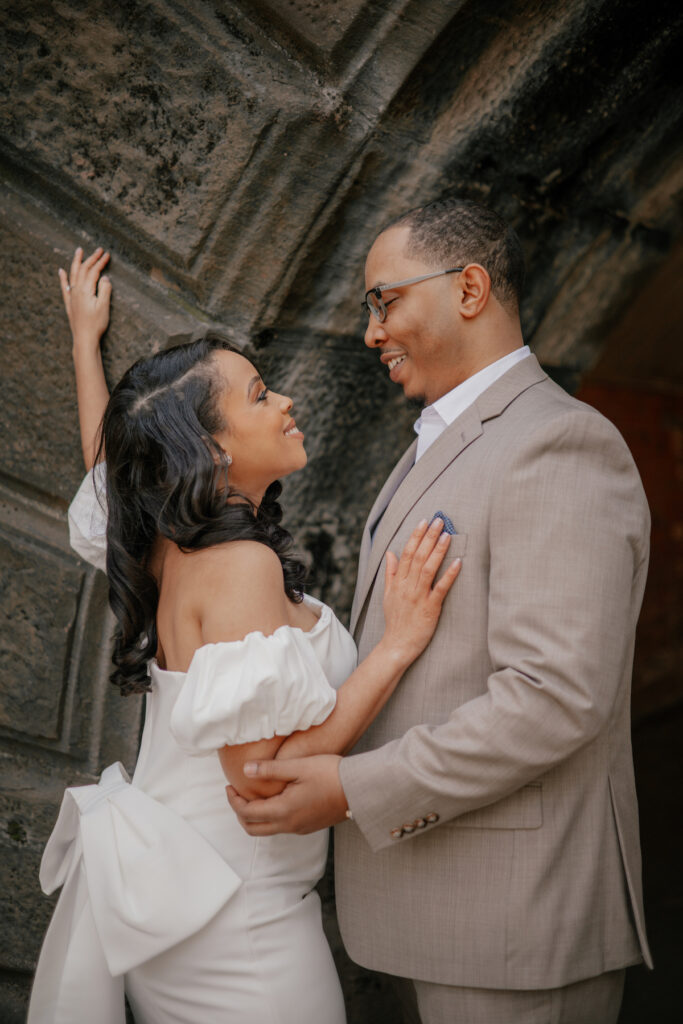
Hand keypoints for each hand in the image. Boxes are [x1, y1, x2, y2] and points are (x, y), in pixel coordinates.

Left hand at [59, 246, 110, 353]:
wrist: (84, 338)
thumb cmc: (96, 324)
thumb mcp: (104, 307)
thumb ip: (104, 290)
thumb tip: (104, 278)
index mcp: (86, 290)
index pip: (94, 271)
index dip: (100, 262)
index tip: (107, 255)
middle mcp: (77, 290)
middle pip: (83, 269)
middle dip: (91, 258)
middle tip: (99, 250)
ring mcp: (72, 296)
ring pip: (73, 274)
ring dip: (77, 262)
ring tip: (79, 251)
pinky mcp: (69, 303)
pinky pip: (64, 287)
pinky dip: (62, 278)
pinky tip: (60, 271)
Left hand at [225, 755, 347, 835]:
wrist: (360, 789)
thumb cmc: (331, 774)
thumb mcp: (298, 767)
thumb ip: (270, 769)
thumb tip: (244, 770)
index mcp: (283, 811)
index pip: (247, 813)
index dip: (233, 800)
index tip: (230, 786)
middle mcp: (289, 825)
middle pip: (253, 829)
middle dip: (239, 812)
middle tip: (237, 793)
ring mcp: (300, 828)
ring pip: (267, 829)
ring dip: (255, 816)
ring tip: (254, 794)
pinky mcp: (309, 827)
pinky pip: (281, 827)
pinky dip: (270, 816)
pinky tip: (276, 798)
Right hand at [382, 518, 460, 663]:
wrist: (396, 645)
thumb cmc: (395, 621)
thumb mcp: (387, 595)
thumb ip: (390, 573)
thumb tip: (389, 553)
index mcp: (398, 582)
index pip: (406, 553)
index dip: (416, 536)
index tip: (424, 521)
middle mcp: (407, 586)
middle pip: (418, 556)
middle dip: (429, 537)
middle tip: (439, 521)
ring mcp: (418, 596)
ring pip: (428, 568)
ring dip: (438, 550)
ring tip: (447, 535)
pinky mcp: (430, 608)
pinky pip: (440, 588)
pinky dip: (449, 574)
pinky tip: (458, 562)